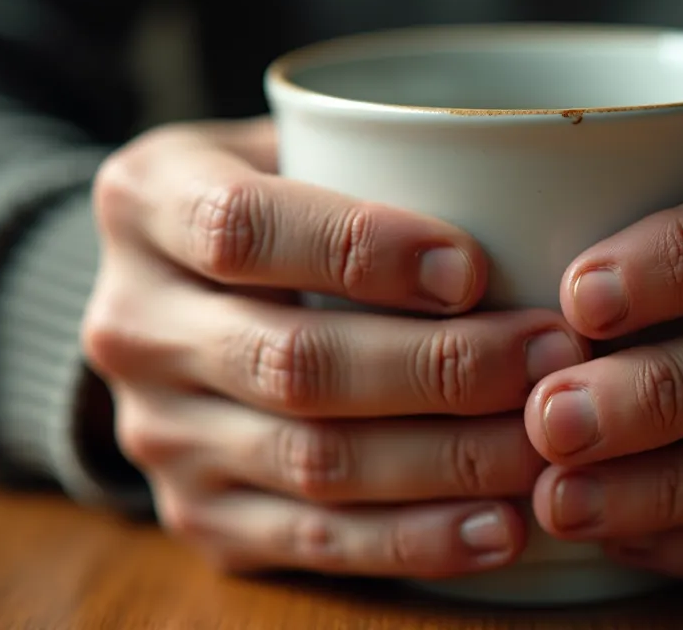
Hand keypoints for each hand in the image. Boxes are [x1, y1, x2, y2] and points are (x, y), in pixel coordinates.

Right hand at [83, 119, 587, 578]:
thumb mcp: (290, 141)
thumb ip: (375, 153)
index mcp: (146, 202)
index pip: (243, 228)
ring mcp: (160, 433)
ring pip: (313, 462)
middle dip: (440, 368)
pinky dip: (417, 539)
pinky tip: (500, 527)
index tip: (472, 268)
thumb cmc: (278, 202)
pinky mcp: (198, 515)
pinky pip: (315, 540)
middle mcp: (132, 324)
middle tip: (550, 355)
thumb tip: (534, 192)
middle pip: (294, 361)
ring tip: (547, 443)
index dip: (360, 249)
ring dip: (448, 459)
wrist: (174, 300)